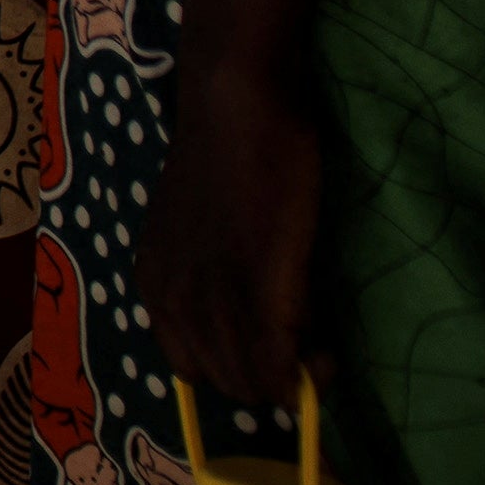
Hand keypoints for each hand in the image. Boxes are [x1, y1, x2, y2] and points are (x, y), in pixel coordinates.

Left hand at [138, 47, 322, 411]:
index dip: (237, 366)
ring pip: (252, 382)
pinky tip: (329, 354)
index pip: (189, 365)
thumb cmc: (225, 155)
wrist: (236, 103)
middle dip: (269, 378)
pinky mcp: (260, 287)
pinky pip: (280, 362)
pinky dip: (309, 372)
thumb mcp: (196, 227)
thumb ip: (206, 272)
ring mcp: (214, 295)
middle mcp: (174, 298)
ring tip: (321, 351)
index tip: (273, 351)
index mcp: (155, 282)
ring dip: (293, 379)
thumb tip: (244, 318)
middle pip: (223, 381)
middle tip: (308, 351)